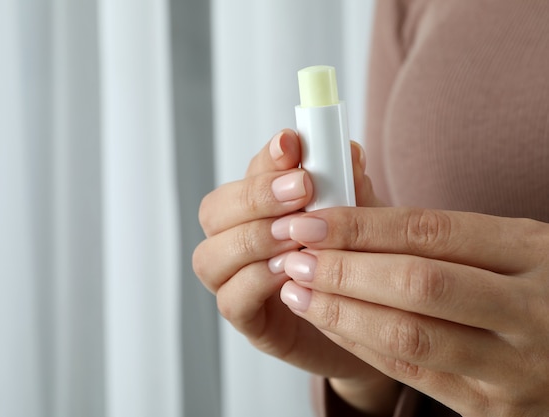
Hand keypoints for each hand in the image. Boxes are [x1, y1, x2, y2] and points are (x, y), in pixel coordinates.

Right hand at [193, 130, 398, 414]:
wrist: (374, 323)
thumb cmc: (359, 265)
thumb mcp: (360, 221)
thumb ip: (348, 188)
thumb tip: (346, 151)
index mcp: (264, 208)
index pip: (249, 173)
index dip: (266, 157)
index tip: (291, 145)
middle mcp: (240, 241)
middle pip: (214, 211)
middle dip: (255, 196)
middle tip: (301, 190)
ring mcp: (237, 282)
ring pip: (210, 256)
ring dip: (253, 239)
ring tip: (296, 236)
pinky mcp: (249, 321)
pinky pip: (231, 299)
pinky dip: (257, 281)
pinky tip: (291, 272)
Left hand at [281, 206, 548, 415]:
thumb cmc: (536, 288)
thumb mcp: (511, 247)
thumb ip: (440, 234)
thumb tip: (347, 213)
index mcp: (532, 251)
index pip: (429, 231)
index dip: (360, 226)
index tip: (310, 222)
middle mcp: (529, 309)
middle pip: (416, 283)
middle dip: (342, 270)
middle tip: (293, 257)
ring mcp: (513, 366)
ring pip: (408, 335)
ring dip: (339, 311)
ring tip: (297, 291)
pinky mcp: (492, 406)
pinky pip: (410, 373)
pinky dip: (359, 344)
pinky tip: (327, 322)